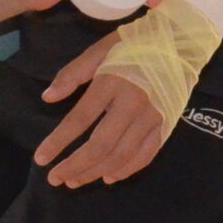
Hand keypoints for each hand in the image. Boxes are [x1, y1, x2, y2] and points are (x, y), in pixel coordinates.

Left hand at [36, 38, 165, 186]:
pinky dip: (127, 170)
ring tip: (75, 180)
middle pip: (100, 145)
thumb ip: (72, 74)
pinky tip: (109, 177)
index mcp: (111, 82)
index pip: (79, 119)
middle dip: (75, 165)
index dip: (58, 142)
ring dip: (96, 172)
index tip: (41, 159)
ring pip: (121, 155)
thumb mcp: (99, 50)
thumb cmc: (135, 44)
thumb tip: (47, 98)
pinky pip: (146, 155)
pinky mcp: (167, 124)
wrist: (181, 42)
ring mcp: (153, 116)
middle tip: (55, 178)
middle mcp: (132, 103)